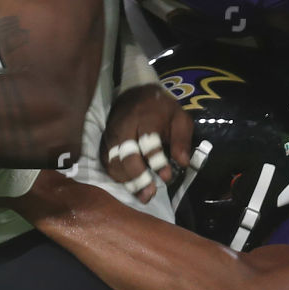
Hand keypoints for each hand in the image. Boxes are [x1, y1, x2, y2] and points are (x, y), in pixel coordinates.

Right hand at [101, 83, 192, 202]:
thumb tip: (183, 163)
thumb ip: (182, 139)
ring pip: (114, 161)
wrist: (134, 93)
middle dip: (138, 176)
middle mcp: (125, 127)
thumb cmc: (161, 108)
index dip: (157, 160)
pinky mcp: (105, 143)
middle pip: (127, 154)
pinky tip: (130, 187)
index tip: (166, 177)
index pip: (149, 141)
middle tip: (150, 193)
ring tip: (143, 196)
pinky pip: (107, 163)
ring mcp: (112, 136)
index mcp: (146, 118)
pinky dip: (117, 177)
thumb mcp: (179, 117)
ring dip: (128, 181)